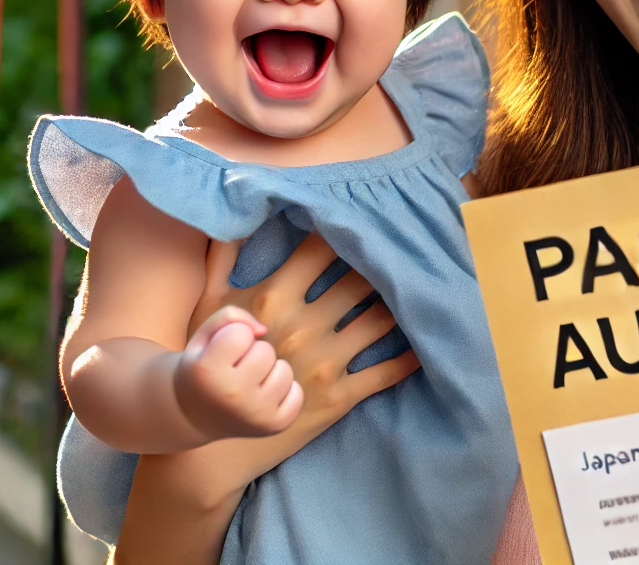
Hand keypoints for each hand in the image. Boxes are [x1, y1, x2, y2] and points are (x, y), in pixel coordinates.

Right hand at [172, 308, 303, 440]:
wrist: (193, 416)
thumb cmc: (202, 369)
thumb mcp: (203, 337)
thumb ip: (229, 316)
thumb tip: (263, 330)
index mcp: (208, 372)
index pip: (241, 333)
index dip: (231, 338)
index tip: (218, 354)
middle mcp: (233, 396)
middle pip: (266, 351)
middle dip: (252, 353)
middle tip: (234, 370)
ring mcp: (256, 414)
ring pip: (284, 370)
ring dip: (269, 371)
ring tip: (248, 383)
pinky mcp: (274, 426)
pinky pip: (297, 392)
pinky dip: (284, 390)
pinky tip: (261, 396)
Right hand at [189, 232, 419, 437]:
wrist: (212, 424)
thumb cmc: (210, 358)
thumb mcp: (209, 305)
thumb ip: (222, 257)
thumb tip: (235, 215)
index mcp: (272, 300)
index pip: (320, 251)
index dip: (346, 230)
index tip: (368, 216)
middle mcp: (302, 328)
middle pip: (359, 282)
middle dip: (384, 262)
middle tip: (407, 245)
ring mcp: (323, 363)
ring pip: (380, 321)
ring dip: (403, 302)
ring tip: (423, 283)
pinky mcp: (338, 397)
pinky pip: (385, 372)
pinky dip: (410, 355)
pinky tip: (428, 337)